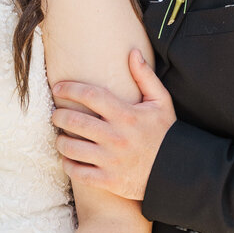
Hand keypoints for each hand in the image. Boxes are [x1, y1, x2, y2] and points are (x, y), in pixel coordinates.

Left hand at [51, 50, 175, 200]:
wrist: (178, 172)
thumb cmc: (166, 134)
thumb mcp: (161, 102)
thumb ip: (145, 77)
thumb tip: (132, 52)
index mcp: (127, 115)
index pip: (90, 96)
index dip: (69, 89)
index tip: (58, 87)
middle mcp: (116, 137)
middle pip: (74, 121)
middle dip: (58, 115)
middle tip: (55, 113)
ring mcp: (111, 161)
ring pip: (71, 148)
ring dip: (60, 140)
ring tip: (60, 135)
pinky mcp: (109, 181)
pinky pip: (78, 172)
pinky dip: (67, 164)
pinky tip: (68, 157)